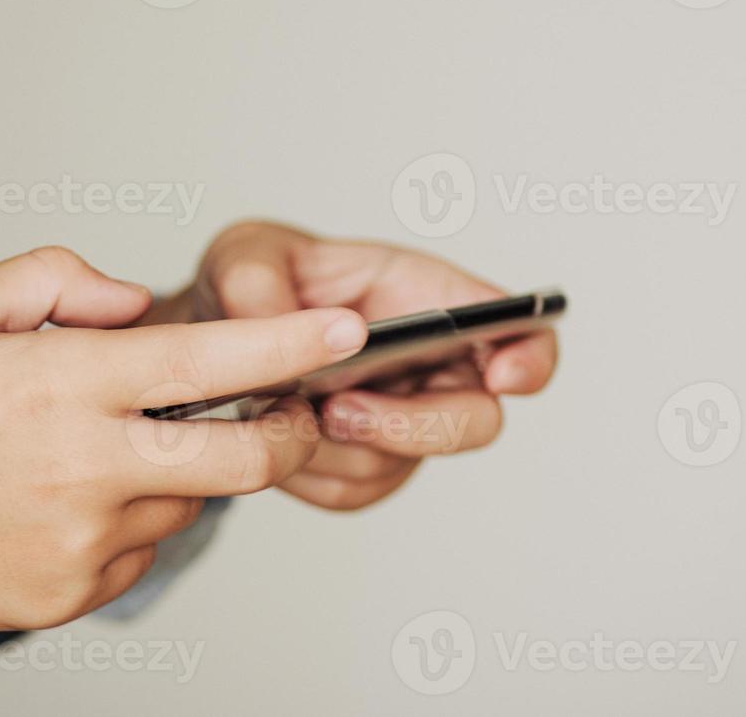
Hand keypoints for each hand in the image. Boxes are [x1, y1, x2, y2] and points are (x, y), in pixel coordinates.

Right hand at [0, 247, 366, 652]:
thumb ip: (61, 281)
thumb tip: (136, 304)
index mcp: (59, 385)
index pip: (211, 361)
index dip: (293, 345)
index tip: (346, 331)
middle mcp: (83, 471)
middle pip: (245, 460)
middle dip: (285, 429)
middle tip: (283, 407)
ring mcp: (77, 546)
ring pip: (189, 503)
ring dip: (183, 468)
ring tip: (106, 442)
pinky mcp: (62, 597)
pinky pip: (139, 552)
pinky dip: (133, 517)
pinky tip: (66, 495)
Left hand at [151, 222, 557, 510]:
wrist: (215, 338)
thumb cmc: (256, 280)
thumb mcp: (245, 255)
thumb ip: (256, 282)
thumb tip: (282, 334)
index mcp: (426, 298)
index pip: (518, 329)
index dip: (530, 357)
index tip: (504, 376)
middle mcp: (430, 366)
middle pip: (476, 420)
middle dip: (413, 426)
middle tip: (339, 409)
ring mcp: (400, 420)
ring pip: (400, 464)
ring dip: (338, 449)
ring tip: (282, 410)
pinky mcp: (361, 463)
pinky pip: (351, 491)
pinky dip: (306, 473)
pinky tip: (272, 433)